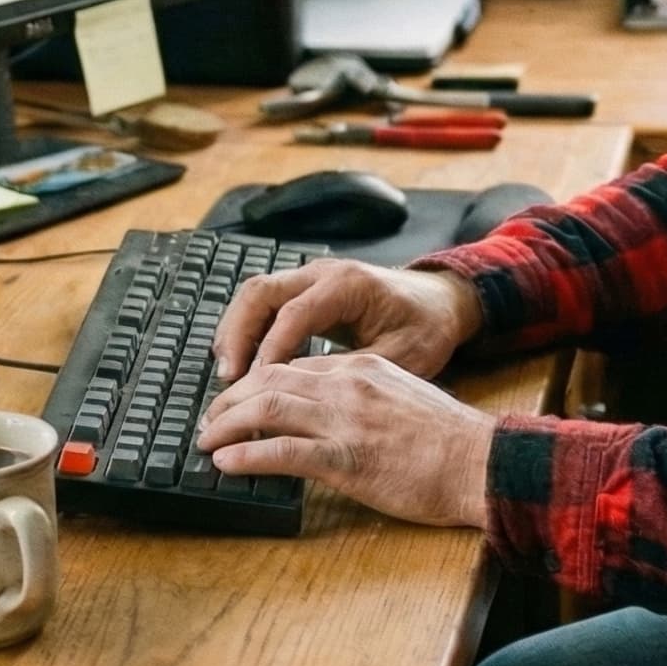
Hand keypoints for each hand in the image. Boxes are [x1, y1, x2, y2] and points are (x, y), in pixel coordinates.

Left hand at [196, 354, 494, 526]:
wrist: (481, 462)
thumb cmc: (450, 442)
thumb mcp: (403, 399)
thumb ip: (366, 397)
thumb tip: (332, 414)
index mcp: (363, 368)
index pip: (294, 365)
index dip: (257, 382)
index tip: (237, 400)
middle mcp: (348, 384)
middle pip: (270, 379)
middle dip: (230, 399)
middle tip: (209, 419)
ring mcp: (346, 420)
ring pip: (267, 408)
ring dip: (227, 424)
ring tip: (206, 441)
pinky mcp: (346, 459)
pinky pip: (282, 452)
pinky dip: (247, 456)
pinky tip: (227, 463)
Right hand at [212, 259, 481, 382]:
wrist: (439, 302)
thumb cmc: (425, 328)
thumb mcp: (401, 356)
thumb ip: (353, 370)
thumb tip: (305, 392)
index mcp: (348, 285)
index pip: (294, 312)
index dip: (270, 348)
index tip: (255, 383)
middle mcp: (323, 273)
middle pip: (261, 292)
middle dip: (238, 334)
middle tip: (228, 378)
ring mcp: (311, 277)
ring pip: (255, 293)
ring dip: (235, 330)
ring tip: (227, 373)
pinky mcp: (305, 289)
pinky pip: (264, 302)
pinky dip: (247, 328)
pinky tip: (240, 362)